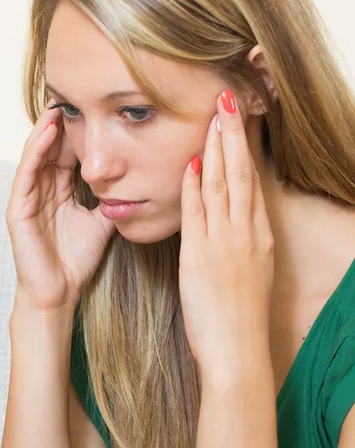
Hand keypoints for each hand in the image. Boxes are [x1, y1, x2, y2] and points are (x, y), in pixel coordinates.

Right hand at [6, 105, 115, 312]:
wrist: (59, 292)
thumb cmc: (76, 261)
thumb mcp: (103, 221)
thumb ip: (112, 198)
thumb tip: (139, 179)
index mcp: (58, 191)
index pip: (68, 152)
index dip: (79, 129)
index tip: (94, 104)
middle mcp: (40, 189)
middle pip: (51, 147)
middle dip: (61, 121)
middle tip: (75, 91)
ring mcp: (27, 198)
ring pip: (36, 154)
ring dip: (46, 128)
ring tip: (59, 103)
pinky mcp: (18, 208)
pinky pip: (26, 173)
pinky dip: (35, 150)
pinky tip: (47, 131)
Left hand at [179, 90, 273, 384]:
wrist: (237, 350)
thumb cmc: (235, 319)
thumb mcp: (243, 272)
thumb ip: (233, 243)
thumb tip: (223, 223)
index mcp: (256, 236)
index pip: (250, 180)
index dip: (242, 147)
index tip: (235, 117)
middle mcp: (245, 233)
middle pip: (241, 173)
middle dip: (234, 133)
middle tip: (228, 97)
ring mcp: (226, 244)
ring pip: (224, 186)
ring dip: (217, 148)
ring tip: (213, 114)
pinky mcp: (203, 258)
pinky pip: (199, 215)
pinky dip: (196, 188)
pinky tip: (191, 164)